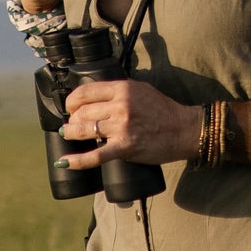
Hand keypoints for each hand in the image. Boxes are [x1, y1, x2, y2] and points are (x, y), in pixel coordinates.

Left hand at [57, 76, 199, 168]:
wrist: (185, 129)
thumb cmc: (163, 110)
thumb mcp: (141, 90)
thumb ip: (118, 91)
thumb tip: (94, 96)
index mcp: (122, 89)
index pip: (85, 92)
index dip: (72, 101)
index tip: (70, 108)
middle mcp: (120, 106)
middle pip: (82, 112)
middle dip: (73, 119)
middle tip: (74, 124)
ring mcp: (122, 127)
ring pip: (85, 130)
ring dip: (72, 133)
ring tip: (69, 134)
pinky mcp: (125, 147)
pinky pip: (96, 156)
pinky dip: (78, 160)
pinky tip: (65, 161)